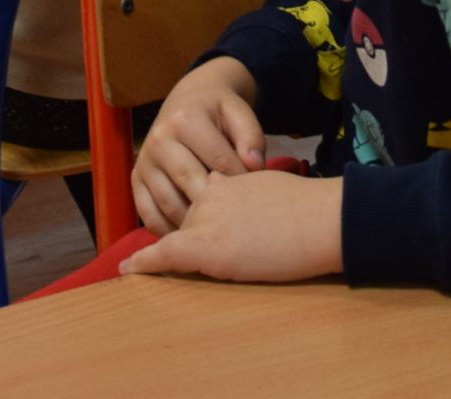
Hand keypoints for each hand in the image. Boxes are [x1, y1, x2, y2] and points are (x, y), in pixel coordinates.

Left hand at [119, 169, 344, 282]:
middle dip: (197, 239)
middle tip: (216, 253)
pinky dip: (146, 263)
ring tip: (165, 268)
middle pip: (189, 222)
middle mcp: (209, 196)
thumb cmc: (308, 206)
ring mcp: (205, 220)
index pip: (201, 200)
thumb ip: (244, 191)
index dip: (201, 219)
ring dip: (177, 254)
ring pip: (180, 239)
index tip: (199, 226)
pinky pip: (168, 255)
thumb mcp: (269, 185)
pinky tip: (129, 269)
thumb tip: (231, 194)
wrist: (320, 218)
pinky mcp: (207, 248)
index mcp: (226, 181)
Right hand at [132, 57, 265, 233]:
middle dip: (217, 207)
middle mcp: (159, 139)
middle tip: (236, 223)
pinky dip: (168, 231)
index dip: (241, 182)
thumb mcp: (238, 111)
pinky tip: (189, 235)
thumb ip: (251, 136)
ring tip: (216, 232)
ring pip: (169, 204)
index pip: (219, 162)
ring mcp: (144, 161)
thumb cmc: (217, 110)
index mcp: (186, 120)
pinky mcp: (136, 179)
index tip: (254, 195)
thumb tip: (254, 166)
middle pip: (192, 185)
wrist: (187, 98)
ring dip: (193, 224)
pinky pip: (148, 214)